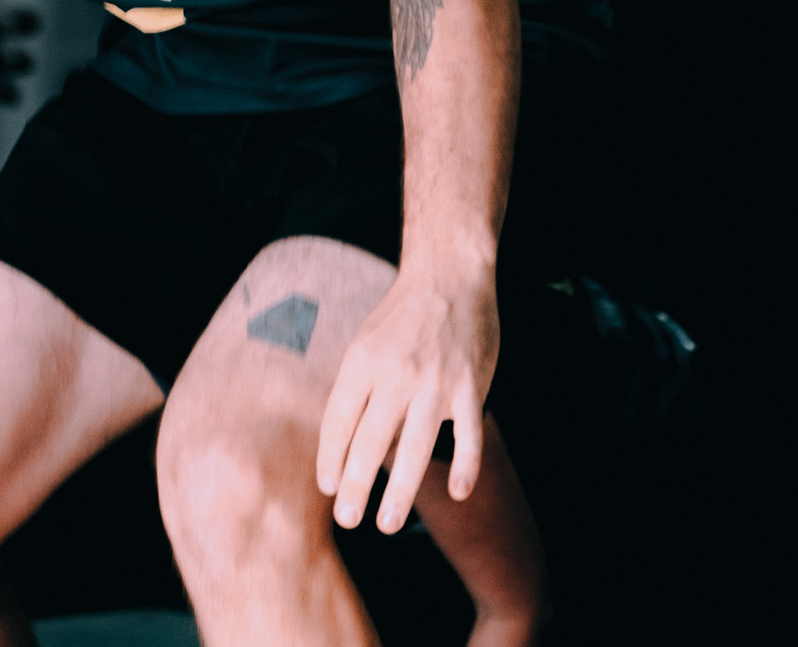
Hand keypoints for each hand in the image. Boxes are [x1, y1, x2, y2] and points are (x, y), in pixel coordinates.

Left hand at [316, 259, 498, 533]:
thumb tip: (342, 445)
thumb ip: (357, 390)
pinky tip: (457, 492)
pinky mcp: (470, 385)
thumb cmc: (401, 316)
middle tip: (348, 519)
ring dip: (400, 492)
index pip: (338, 420)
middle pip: (370, 442)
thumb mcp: (365, 342)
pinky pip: (468, 434)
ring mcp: (435, 381)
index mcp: (363, 360)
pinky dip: (464, 465)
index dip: (330, 458)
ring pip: (415, 448)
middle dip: (355, 488)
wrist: (450, 274)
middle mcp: (396, 372)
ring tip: (387, 523)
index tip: (328, 488)